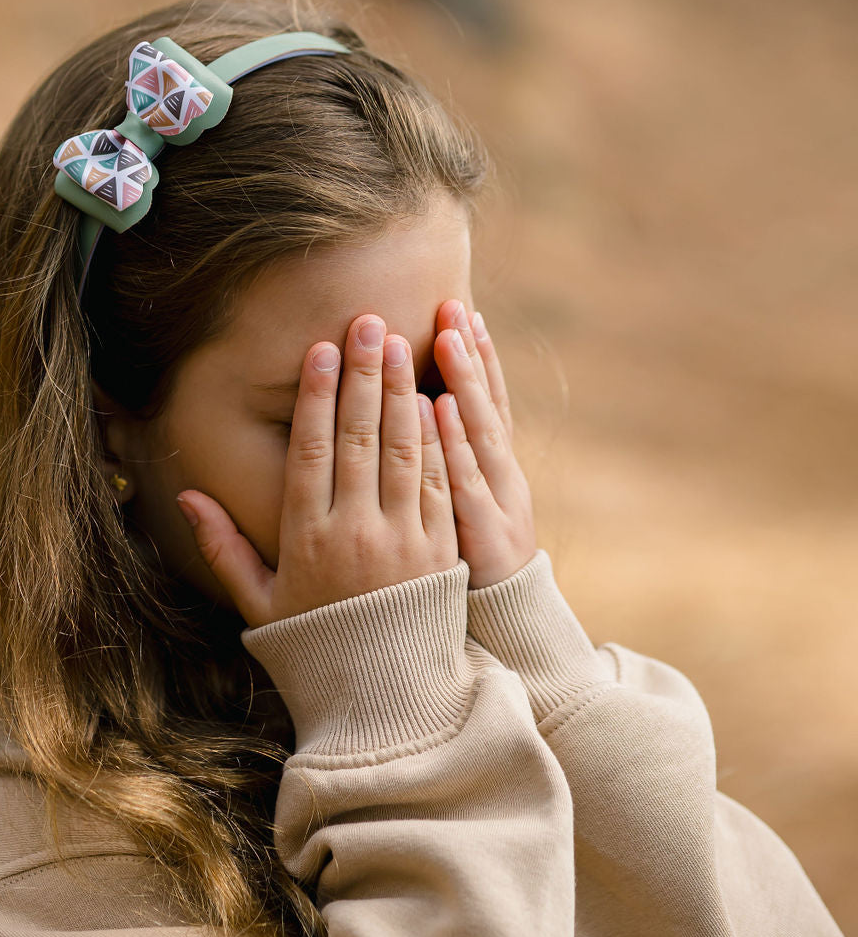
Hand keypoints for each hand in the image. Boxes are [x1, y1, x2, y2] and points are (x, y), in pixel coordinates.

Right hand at [177, 314, 457, 628]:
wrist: (385, 701)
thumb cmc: (314, 647)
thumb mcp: (259, 603)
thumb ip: (224, 547)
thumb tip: (189, 496)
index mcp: (306, 539)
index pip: (311, 451)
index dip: (316, 396)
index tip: (320, 349)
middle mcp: (354, 532)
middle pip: (360, 437)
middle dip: (363, 374)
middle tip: (368, 322)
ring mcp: (403, 540)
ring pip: (404, 450)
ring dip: (402, 391)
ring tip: (403, 342)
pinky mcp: (441, 550)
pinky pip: (440, 482)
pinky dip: (439, 437)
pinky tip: (436, 398)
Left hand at [431, 300, 536, 589]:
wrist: (503, 632)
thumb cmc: (473, 568)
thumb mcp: (475, 512)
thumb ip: (459, 463)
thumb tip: (433, 410)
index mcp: (496, 471)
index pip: (489, 402)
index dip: (480, 358)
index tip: (464, 313)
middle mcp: (500, 479)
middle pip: (485, 406)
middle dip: (469, 354)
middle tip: (453, 304)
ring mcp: (495, 504)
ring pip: (479, 433)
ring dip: (464, 382)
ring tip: (448, 336)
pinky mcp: (479, 535)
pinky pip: (462, 480)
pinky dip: (453, 441)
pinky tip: (439, 406)